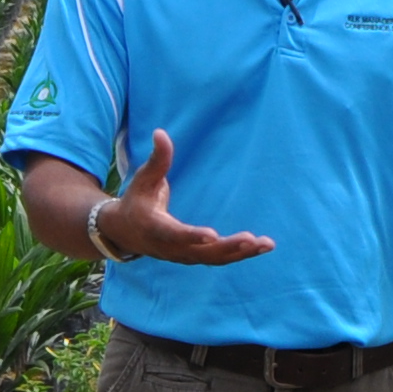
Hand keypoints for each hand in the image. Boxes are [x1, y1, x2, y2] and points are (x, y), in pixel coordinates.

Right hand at [101, 130, 277, 265]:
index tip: (212, 235)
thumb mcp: (143, 179)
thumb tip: (160, 132)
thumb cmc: (137, 200)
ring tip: (266, 244)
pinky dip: (241, 254)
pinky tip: (263, 246)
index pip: (174, 234)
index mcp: (155, 228)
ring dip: (241, 253)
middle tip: (251, 239)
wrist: (126, 233)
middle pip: (202, 252)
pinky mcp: (195, 257)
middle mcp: (170, 248)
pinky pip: (220, 258)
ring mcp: (184, 256)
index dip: (192, 236)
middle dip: (227, 247)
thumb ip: (157, 160)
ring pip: (215, 259)